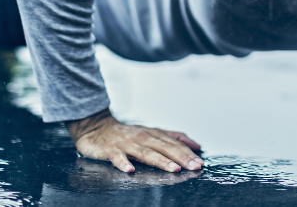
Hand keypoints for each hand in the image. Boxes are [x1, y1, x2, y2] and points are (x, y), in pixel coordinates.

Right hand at [66, 108, 203, 172]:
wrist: (96, 126)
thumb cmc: (126, 133)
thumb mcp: (151, 132)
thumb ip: (173, 137)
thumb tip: (196, 145)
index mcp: (153, 134)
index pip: (174, 143)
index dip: (187, 153)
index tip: (200, 162)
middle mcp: (142, 137)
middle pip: (164, 147)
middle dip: (180, 157)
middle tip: (193, 166)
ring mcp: (126, 144)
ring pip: (146, 153)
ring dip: (160, 161)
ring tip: (173, 169)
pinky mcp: (110, 149)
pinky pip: (118, 157)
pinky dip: (124, 163)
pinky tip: (130, 171)